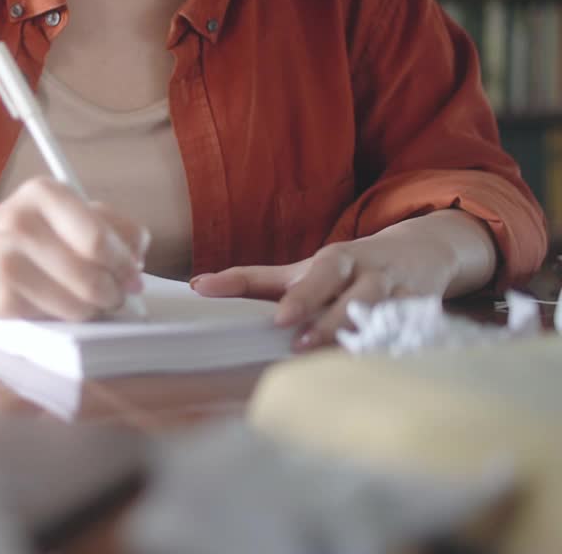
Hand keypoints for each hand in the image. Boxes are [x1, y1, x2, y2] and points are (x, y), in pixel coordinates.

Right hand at [0, 177, 147, 320]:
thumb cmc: (24, 233)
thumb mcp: (61, 211)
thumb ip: (108, 224)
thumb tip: (138, 259)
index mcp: (43, 193)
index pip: (99, 237)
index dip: (125, 262)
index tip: (134, 274)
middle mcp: (20, 223)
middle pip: (92, 274)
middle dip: (115, 290)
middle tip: (117, 294)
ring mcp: (6, 263)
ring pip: (78, 303)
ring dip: (95, 308)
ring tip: (91, 300)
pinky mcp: (0, 299)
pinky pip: (56, 317)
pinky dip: (68, 315)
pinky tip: (59, 302)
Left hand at [189, 214, 492, 350]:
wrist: (420, 253)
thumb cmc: (344, 268)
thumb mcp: (301, 269)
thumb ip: (252, 280)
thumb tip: (197, 285)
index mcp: (335, 261)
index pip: (315, 275)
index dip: (299, 295)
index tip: (280, 318)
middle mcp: (368, 274)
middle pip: (350, 293)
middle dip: (326, 315)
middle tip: (297, 339)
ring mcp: (399, 294)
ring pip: (381, 313)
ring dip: (357, 333)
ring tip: (331, 356)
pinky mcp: (423, 314)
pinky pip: (409, 333)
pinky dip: (394, 347)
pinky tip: (377, 365)